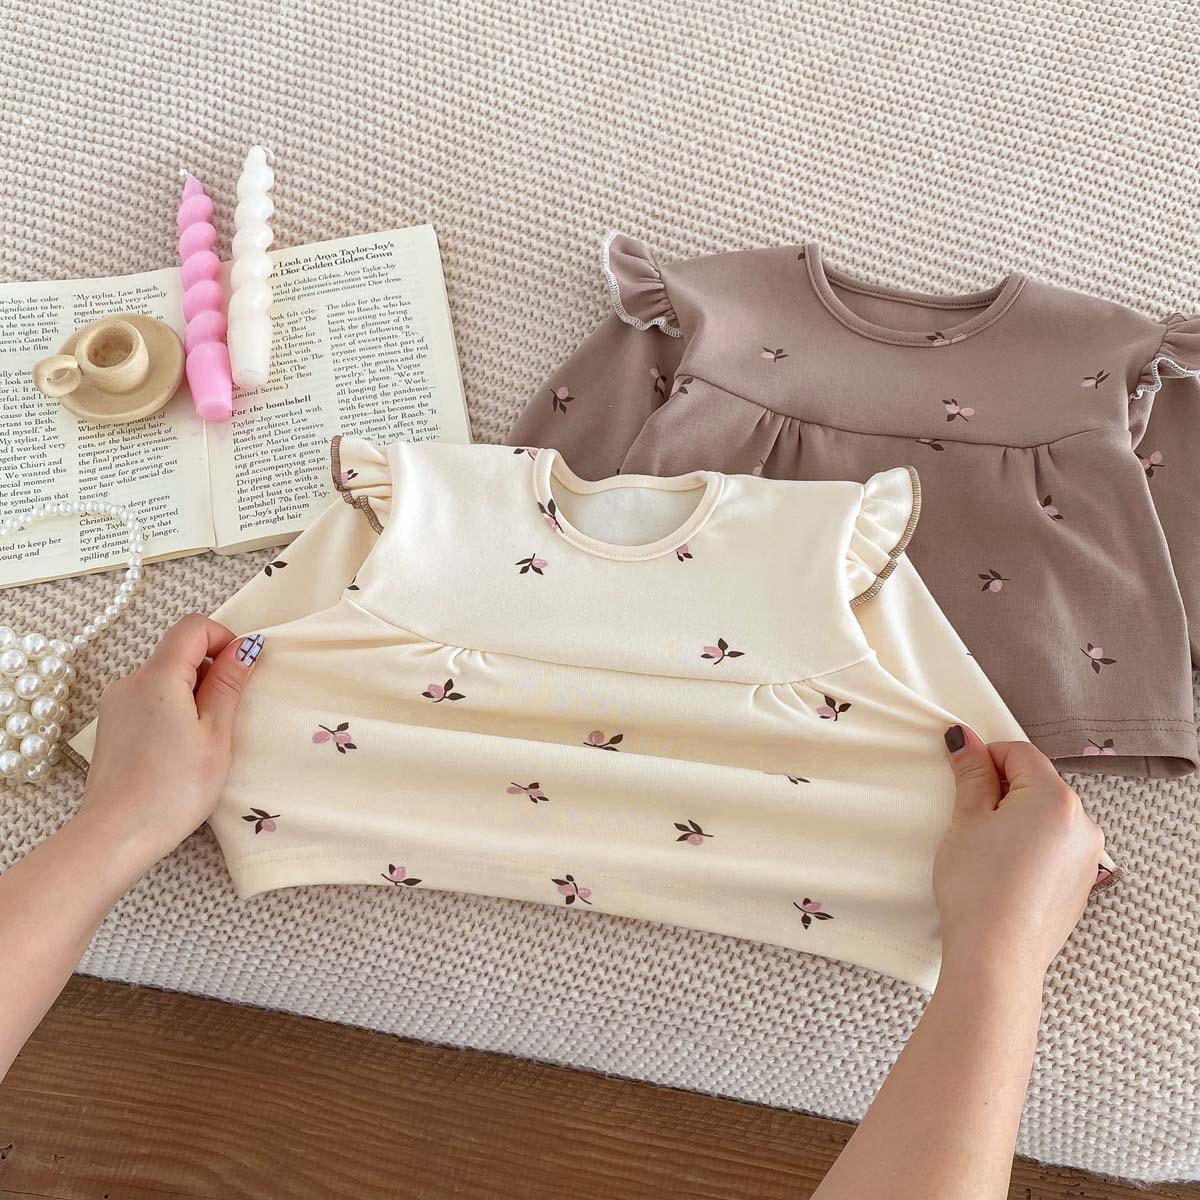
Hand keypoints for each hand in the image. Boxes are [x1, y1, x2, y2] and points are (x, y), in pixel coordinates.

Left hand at [75, 615, 261, 874]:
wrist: (118, 834)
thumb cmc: (175, 788)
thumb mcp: (216, 734)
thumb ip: (228, 684)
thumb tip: (245, 647)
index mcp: (157, 677)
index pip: (193, 627)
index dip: (224, 638)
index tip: (242, 670)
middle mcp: (130, 681)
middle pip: (178, 651)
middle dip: (210, 670)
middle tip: (228, 713)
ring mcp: (116, 703)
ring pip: (164, 677)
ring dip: (192, 692)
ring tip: (205, 738)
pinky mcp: (111, 724)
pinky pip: (149, 698)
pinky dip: (172, 708)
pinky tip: (180, 747)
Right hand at [935, 727, 1103, 982]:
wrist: (997, 957)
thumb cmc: (979, 886)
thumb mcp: (967, 820)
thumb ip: (972, 774)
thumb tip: (965, 739)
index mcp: (1056, 798)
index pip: (1019, 753)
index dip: (985, 757)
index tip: (960, 774)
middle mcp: (1083, 823)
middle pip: (1037, 782)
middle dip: (1001, 789)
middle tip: (967, 816)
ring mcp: (1088, 856)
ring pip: (1046, 815)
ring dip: (1016, 817)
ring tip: (984, 847)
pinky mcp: (1081, 883)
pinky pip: (1054, 846)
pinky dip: (1029, 845)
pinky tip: (1003, 870)